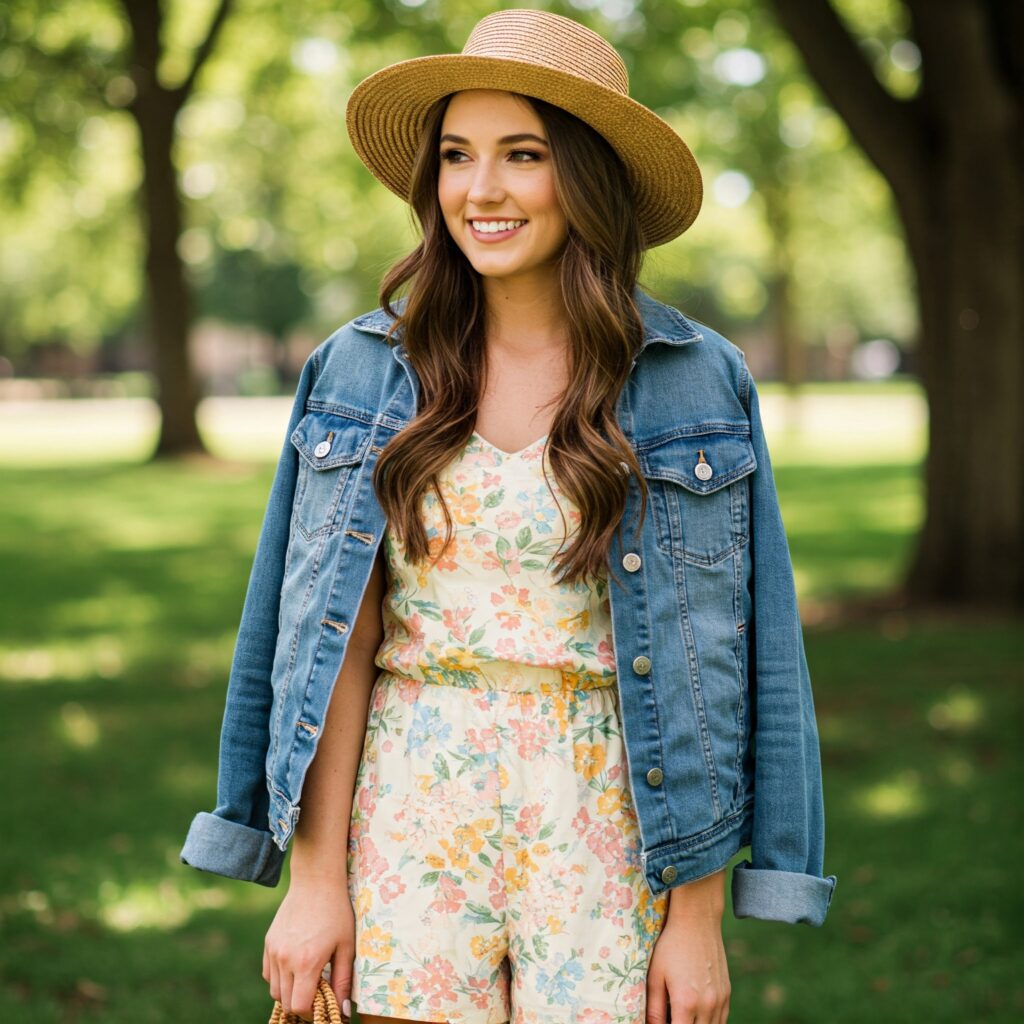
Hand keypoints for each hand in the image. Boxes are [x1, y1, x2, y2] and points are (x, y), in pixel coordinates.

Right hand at [263, 876, 355, 1022]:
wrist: (316, 880)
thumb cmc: (337, 911)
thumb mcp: (346, 946)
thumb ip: (342, 981)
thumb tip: (343, 1010)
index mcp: (305, 963)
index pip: (298, 1007)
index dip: (311, 1013)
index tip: (323, 1005)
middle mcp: (285, 959)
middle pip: (284, 1001)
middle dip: (301, 1004)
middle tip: (318, 993)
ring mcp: (273, 950)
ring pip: (274, 989)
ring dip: (289, 991)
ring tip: (308, 977)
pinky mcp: (268, 942)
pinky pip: (268, 973)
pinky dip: (279, 978)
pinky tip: (295, 966)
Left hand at [645, 915, 730, 1023]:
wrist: (697, 920)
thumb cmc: (671, 946)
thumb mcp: (655, 976)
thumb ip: (654, 1009)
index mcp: (686, 1002)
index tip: (663, 1023)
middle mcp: (707, 1005)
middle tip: (672, 1016)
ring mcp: (720, 1000)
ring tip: (683, 1015)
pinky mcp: (727, 993)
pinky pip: (721, 1020)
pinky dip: (709, 1023)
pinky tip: (696, 1016)